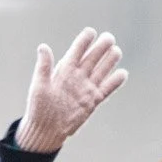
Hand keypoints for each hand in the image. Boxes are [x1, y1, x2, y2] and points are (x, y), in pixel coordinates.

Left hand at [15, 28, 127, 152]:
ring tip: (116, 51)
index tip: (91, 32)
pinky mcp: (93, 100)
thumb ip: (43, 67)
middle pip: (93, 58)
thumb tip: (43, 47)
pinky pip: (107, 89)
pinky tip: (122, 73)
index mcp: (64, 71)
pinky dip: (115, 82)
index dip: (84, 41)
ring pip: (102, 70)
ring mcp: (86, 88)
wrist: (46, 129)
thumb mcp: (39, 86)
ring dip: (110, 60)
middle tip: (109, 38)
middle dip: (101, 47)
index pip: (76, 51)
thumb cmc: (38, 108)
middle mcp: (77, 77)